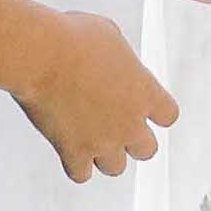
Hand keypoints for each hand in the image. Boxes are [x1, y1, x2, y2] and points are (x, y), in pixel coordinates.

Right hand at [17, 10, 177, 185]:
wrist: (42, 55)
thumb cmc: (73, 37)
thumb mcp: (110, 35)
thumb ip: (121, 61)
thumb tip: (115, 66)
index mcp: (145, 91)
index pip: (168, 115)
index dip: (155, 112)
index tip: (140, 105)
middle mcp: (130, 122)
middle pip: (147, 150)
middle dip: (132, 140)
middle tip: (114, 125)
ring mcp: (103, 141)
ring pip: (116, 168)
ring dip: (104, 154)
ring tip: (89, 137)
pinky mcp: (74, 152)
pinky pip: (81, 175)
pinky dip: (75, 164)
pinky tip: (68, 148)